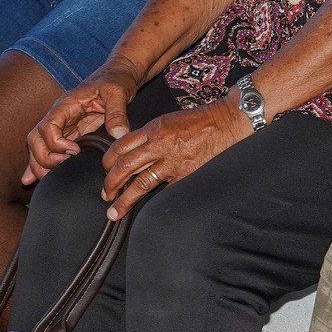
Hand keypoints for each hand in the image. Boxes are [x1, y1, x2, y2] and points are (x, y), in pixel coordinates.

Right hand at [22, 62, 140, 185]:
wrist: (117, 76)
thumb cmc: (115, 81)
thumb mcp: (118, 93)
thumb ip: (117, 113)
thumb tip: (118, 134)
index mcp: (66, 105)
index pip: (48, 127)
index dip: (57, 143)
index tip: (75, 151)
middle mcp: (58, 115)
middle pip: (36, 139)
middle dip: (43, 158)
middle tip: (61, 170)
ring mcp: (61, 125)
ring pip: (38, 146)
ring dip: (38, 164)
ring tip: (44, 181)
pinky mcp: (69, 133)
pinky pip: (48, 149)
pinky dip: (39, 163)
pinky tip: (31, 178)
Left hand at [100, 98, 247, 220]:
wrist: (226, 122)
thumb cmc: (200, 120)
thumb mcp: (169, 120)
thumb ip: (150, 135)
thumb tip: (133, 153)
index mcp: (153, 128)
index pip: (121, 146)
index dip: (108, 161)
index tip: (105, 171)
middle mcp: (159, 144)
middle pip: (125, 166)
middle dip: (111, 183)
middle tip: (105, 195)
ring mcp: (172, 161)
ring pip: (140, 183)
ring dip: (124, 199)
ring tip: (115, 211)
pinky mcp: (185, 174)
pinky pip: (163, 190)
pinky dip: (152, 201)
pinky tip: (145, 211)